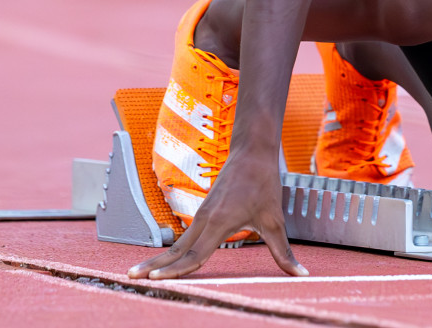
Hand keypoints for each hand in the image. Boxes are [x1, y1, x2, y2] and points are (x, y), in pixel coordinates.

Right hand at [127, 153, 305, 279]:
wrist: (252, 150)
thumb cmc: (264, 183)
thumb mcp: (275, 221)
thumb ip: (283, 253)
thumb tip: (301, 274)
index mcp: (219, 223)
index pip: (194, 255)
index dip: (176, 271)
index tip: (155, 281)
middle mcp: (204, 219)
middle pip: (175, 250)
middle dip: (153, 266)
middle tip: (131, 278)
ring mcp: (201, 215)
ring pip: (177, 243)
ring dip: (157, 258)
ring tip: (137, 273)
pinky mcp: (203, 212)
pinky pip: (183, 237)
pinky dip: (170, 251)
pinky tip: (163, 260)